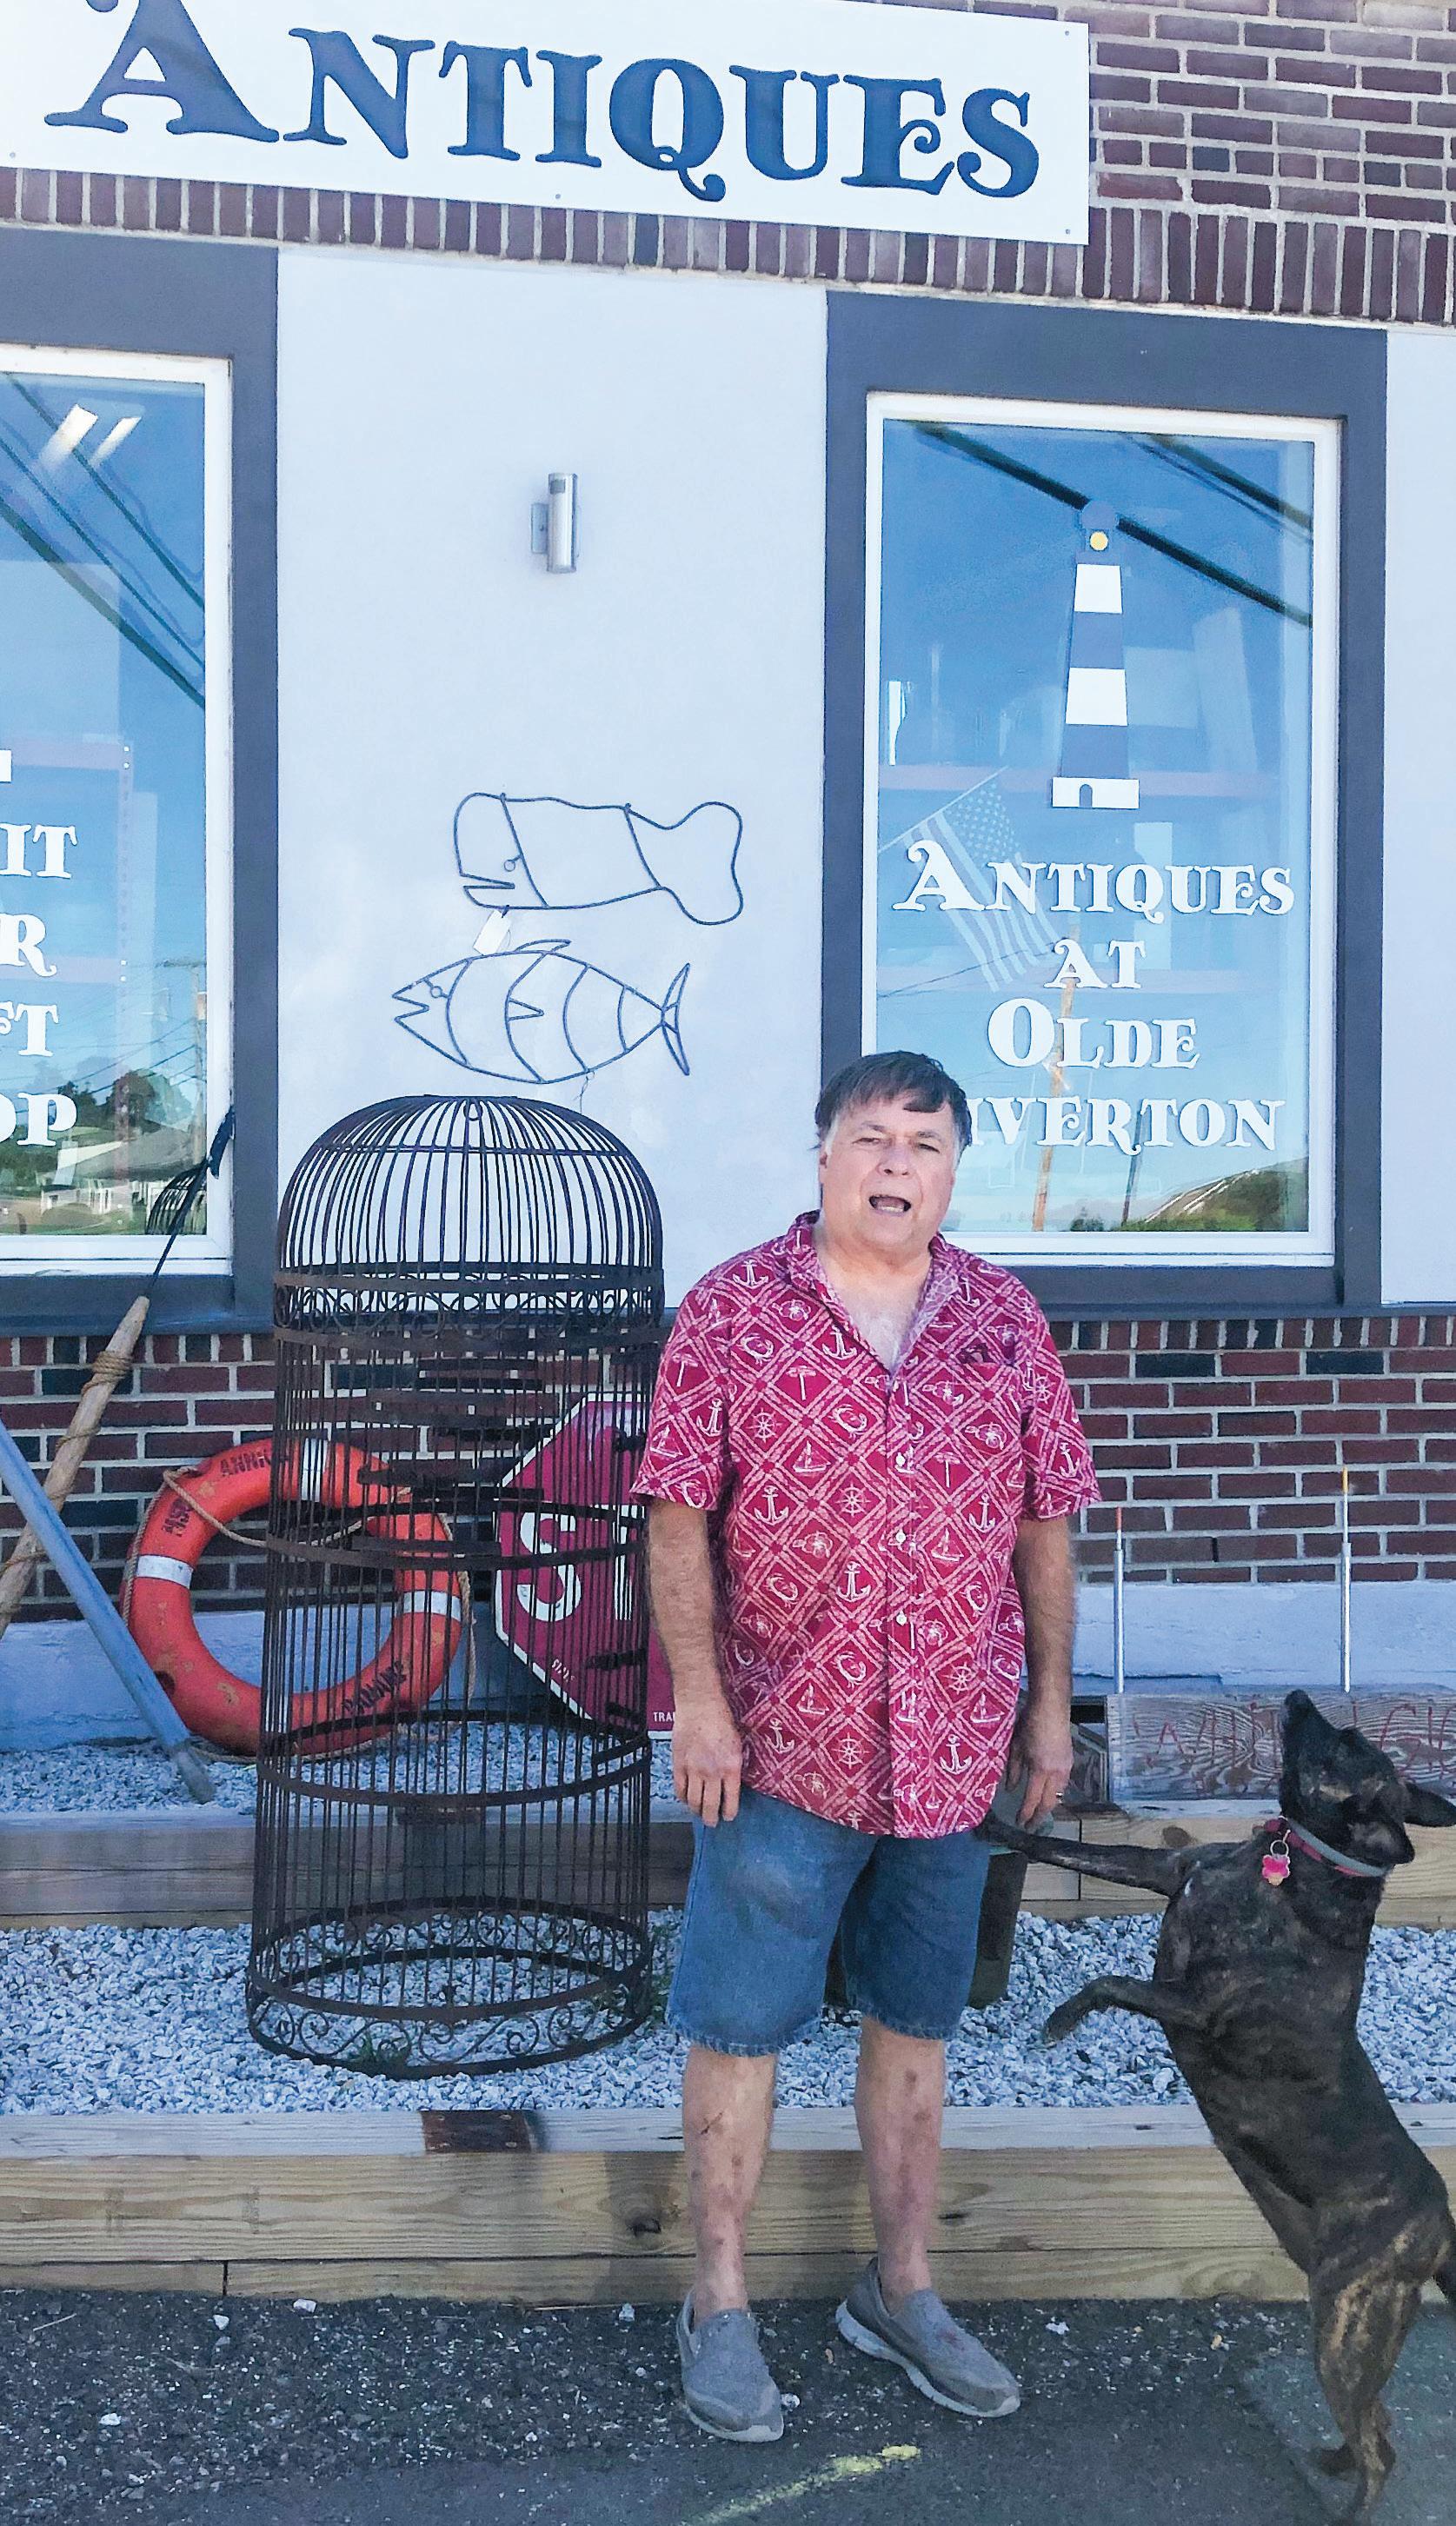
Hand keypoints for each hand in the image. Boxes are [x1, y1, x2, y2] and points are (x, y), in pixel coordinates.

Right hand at [672, 1684, 742, 1827]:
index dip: (729, 1813)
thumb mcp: (738, 1745)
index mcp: (731, 1768)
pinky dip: (683, 1798)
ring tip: (699, 1812)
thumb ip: (734, 1767)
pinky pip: (679, 1789)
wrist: (699, 1705)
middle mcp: (712, 1773)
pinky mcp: (678, 1765)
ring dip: (697, 1811)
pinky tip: (686, 1799)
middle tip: (712, 1822)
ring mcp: (693, 1770)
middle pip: (710, 1806)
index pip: (731, 1801)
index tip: (728, 1817)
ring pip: (693, 1801)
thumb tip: (731, 1785)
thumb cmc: (722, 1720)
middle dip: (712, 1819)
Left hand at [1007, 1698, 1073, 1828]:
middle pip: (1049, 1802)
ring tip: (1040, 1811)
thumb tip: (1010, 1789)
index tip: (1020, 1823)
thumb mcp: (1016, 1747)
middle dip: (1040, 1816)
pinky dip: (1055, 1793)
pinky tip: (1049, 1792)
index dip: (1026, 1813)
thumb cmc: (1029, 1724)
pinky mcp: (1069, 1761)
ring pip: (1058, 1794)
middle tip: (1031, 1825)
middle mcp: (1056, 1773)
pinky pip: (1063, 1784)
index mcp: (1040, 1770)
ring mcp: (1066, 1767)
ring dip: (1049, 1805)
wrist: (1052, 1707)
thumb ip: (1013, 1770)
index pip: (1032, 1799)